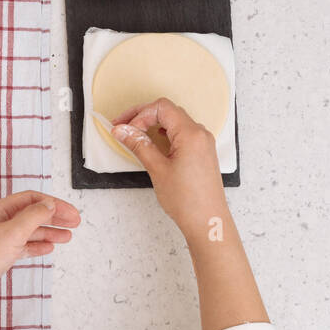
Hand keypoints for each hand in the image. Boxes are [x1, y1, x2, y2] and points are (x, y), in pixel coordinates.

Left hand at [0, 190, 80, 297]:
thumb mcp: (12, 232)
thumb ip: (33, 216)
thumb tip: (48, 204)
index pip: (31, 199)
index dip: (54, 204)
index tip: (71, 213)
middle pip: (30, 214)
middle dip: (53, 217)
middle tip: (74, 223)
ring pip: (27, 231)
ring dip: (47, 233)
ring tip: (66, 237)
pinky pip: (19, 246)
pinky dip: (35, 246)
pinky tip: (46, 249)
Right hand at [110, 97, 228, 239]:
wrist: (207, 221)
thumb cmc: (187, 200)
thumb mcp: (157, 169)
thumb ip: (139, 144)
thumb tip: (122, 130)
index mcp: (191, 134)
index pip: (162, 108)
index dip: (139, 114)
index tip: (125, 129)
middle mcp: (200, 134)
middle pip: (168, 112)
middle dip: (143, 116)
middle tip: (122, 127)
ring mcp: (202, 143)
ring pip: (174, 122)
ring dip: (152, 125)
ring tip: (134, 137)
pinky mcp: (201, 152)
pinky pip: (181, 134)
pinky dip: (163, 135)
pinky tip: (151, 145)